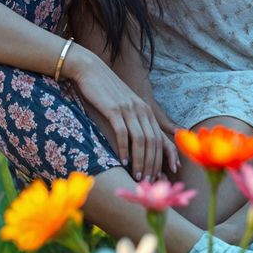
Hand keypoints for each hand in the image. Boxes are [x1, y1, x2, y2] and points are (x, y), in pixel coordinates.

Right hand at [66, 47, 177, 181]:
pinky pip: (123, 133)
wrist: (90, 70)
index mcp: (146, 111)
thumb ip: (131, 121)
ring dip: (140, 161)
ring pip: (141, 140)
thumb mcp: (123, 106)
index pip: (160, 139)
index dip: (162, 159)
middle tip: (149, 181)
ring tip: (138, 176)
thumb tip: (132, 145)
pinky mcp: (114, 109)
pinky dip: (124, 149)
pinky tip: (122, 161)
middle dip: (153, 164)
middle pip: (153, 142)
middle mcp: (141, 110)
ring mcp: (129, 109)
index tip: (160, 175)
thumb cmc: (104, 91)